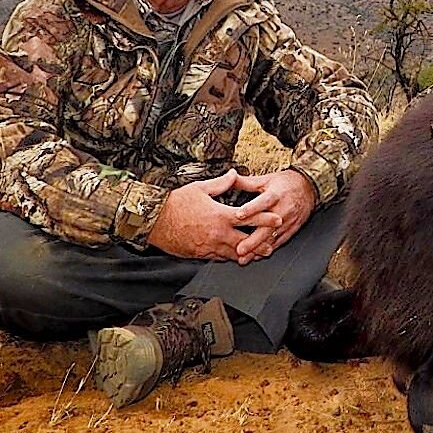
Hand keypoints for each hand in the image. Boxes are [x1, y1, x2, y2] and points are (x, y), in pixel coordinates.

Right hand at [146, 170, 282, 259]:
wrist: (154, 221)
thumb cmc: (175, 203)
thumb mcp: (200, 188)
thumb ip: (221, 183)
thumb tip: (234, 174)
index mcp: (221, 215)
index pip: (249, 217)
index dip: (266, 219)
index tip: (277, 219)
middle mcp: (218, 233)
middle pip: (246, 241)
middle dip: (260, 244)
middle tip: (272, 245)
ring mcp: (210, 246)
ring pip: (234, 253)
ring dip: (247, 254)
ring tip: (258, 255)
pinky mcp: (201, 254)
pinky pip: (219, 258)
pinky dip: (229, 257)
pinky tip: (234, 256)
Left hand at [232, 170, 315, 263]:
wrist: (309, 188)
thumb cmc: (286, 184)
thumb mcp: (267, 180)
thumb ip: (247, 182)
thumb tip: (230, 177)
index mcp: (276, 194)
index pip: (263, 202)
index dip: (251, 209)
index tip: (239, 215)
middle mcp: (282, 209)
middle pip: (267, 226)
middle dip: (253, 239)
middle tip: (240, 248)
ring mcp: (288, 222)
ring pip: (272, 238)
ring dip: (258, 249)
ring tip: (246, 258)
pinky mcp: (291, 230)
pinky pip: (279, 242)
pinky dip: (268, 249)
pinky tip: (257, 256)